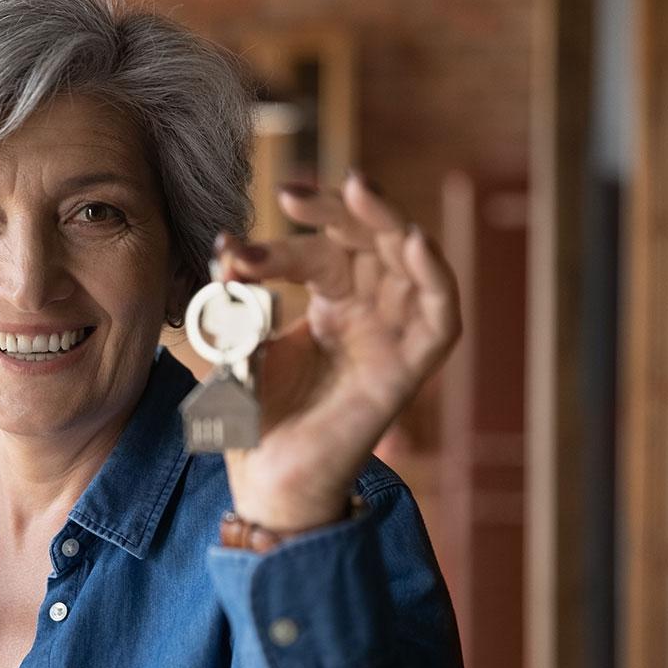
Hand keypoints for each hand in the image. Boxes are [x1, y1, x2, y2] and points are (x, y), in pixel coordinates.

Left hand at [218, 172, 461, 534]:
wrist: (264, 479)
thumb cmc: (255, 414)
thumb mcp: (238, 342)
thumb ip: (237, 296)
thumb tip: (227, 245)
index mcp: (333, 305)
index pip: (321, 253)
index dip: (285, 240)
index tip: (232, 246)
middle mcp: (368, 315)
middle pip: (370, 244)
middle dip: (338, 211)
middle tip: (295, 193)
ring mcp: (391, 341)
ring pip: (411, 266)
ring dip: (389, 223)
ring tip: (358, 189)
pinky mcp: (407, 373)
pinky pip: (440, 322)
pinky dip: (437, 280)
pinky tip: (416, 242)